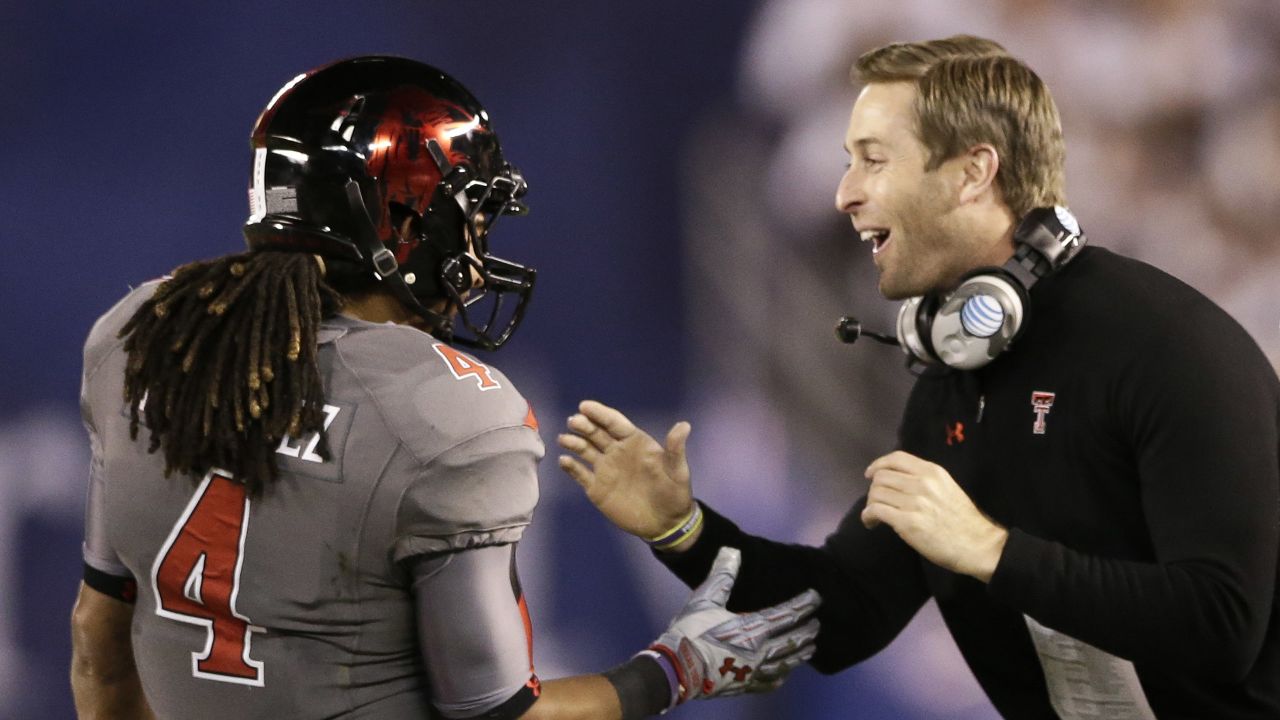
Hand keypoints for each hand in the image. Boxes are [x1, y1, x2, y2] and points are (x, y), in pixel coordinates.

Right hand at [557, 400, 694, 539]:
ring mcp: (605, 469)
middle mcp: (616, 451)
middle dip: (584, 425)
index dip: (600, 413)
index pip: (614, 423)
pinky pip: (580, 473)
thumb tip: (684, 425)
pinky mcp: (597, 488)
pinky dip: (570, 466)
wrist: (665, 523)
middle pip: (596, 433)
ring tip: (564, 439)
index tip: (585, 406)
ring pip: (585, 450)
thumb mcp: (678, 471)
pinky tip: (564, 461)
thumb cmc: (673, 493)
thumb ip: (675, 448)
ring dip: (574, 442)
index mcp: (634, 442)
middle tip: (573, 421)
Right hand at [652, 547, 819, 701]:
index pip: (787, 614)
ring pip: (785, 662)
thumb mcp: (704, 599)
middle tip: (817, 625)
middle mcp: (760, 651)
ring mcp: (754, 671)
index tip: (816, 597)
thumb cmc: (691, 632)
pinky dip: (780, 677)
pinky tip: (784, 675)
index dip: (804, 604)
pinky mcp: (744, 686)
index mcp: (753, 628)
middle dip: (807, 631)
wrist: (677, 669)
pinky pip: (769, 682)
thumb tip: (732, 550)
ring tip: (811, 648)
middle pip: (792, 640)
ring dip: (800, 654)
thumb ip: (722, 576)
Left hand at [862, 451, 1007, 581]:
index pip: (897, 458)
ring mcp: (914, 502)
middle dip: (873, 489)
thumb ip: (925, 481)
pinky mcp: (907, 522)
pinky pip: (876, 511)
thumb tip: (897, 482)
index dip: (878, 464)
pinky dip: (868, 516)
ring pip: (876, 493)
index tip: (871, 474)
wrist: (977, 544)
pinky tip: (872, 523)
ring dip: (870, 504)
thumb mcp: (947, 487)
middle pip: (882, 477)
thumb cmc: (963, 519)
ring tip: (874, 515)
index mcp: (932, 472)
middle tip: (877, 502)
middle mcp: (922, 483)